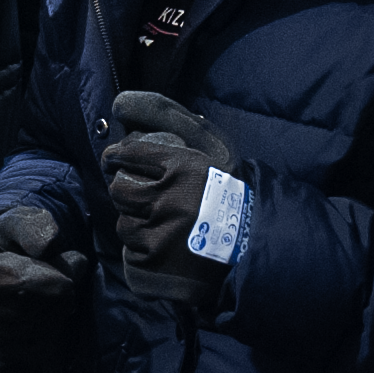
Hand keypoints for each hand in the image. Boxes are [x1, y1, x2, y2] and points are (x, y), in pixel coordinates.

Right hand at [0, 205, 88, 368]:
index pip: (17, 280)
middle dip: (62, 287)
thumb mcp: (19, 220)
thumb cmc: (9, 240)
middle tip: (73, 266)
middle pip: (32, 305)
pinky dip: (55, 325)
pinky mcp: (3, 351)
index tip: (77, 261)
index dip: (52, 275)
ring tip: (61, 285)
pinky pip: (42, 345)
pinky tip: (53, 307)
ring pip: (40, 326)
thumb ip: (33, 226)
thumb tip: (50, 245)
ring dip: (61, 306)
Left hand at [104, 91, 247, 308]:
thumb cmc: (229, 189)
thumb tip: (120, 103)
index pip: (127, 155)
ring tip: (165, 226)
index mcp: (182, 168)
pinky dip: (143, 253)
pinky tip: (166, 250)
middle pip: (119, 190)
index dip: (118, 157)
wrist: (256, 247)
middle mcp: (168, 202)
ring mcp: (160, 239)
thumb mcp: (210, 144)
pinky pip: (131, 256)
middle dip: (128, 192)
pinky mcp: (154, 269)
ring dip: (138, 224)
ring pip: (124, 225)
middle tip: (146, 197)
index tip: (117, 160)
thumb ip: (168, 116)